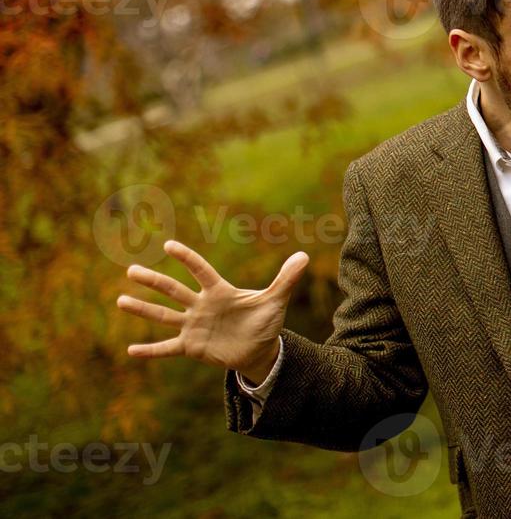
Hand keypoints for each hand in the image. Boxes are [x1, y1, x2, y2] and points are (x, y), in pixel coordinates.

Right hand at [117, 240, 308, 383]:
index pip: (201, 271)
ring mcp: (194, 326)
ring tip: (120, 300)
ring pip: (164, 315)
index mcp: (219, 291)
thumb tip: (304, 255)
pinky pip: (167, 348)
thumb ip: (286, 279)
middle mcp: (201, 306)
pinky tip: (130, 350)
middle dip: (153, 281)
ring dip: (143, 309)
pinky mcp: (191, 346)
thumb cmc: (265, 321)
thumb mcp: (276, 300)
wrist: (260, 349)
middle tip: (131, 269)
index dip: (187, 259)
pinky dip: (150, 350)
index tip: (169, 246)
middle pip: (174, 290)